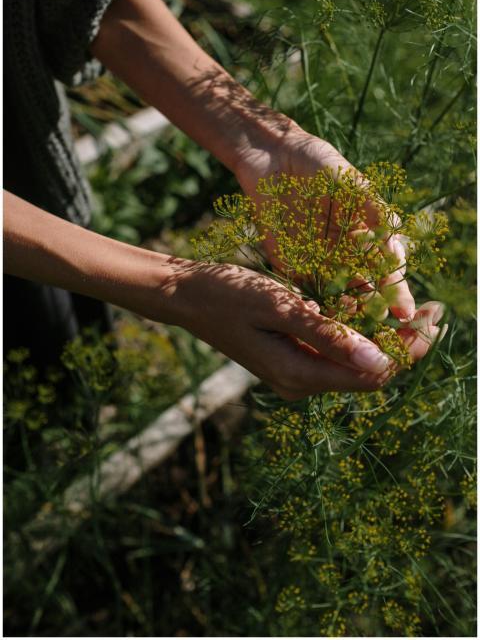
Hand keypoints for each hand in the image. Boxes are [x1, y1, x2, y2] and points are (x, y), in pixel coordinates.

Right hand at [166, 259, 440, 399]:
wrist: (188, 296)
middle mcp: (301, 383)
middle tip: (436, 310)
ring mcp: (296, 374)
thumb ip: (329, 336)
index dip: (410, 349)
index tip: (437, 319)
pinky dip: (359, 334)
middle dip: (405, 344)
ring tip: (412, 309)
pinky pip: (336, 354)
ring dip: (385, 338)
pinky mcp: (292, 360)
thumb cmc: (229, 295)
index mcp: (300, 374)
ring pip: (355, 363)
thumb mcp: (281, 308)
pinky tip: (371, 310)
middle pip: (370, 372)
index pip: (374, 373)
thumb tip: (381, 361)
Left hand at [234, 121, 415, 321]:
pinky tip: (318, 318)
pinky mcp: (289, 264)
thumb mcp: (349, 180)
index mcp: (367, 236)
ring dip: (344, 313)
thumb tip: (395, 241)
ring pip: (336, 297)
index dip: (397, 292)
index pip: (387, 270)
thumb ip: (372, 208)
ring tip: (350, 324)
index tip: (405, 312)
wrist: (272, 158)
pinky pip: (301, 291)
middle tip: (378, 327)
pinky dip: (310, 306)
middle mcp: (345, 254)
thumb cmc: (318, 162)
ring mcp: (318, 262)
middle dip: (373, 311)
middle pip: (365, 291)